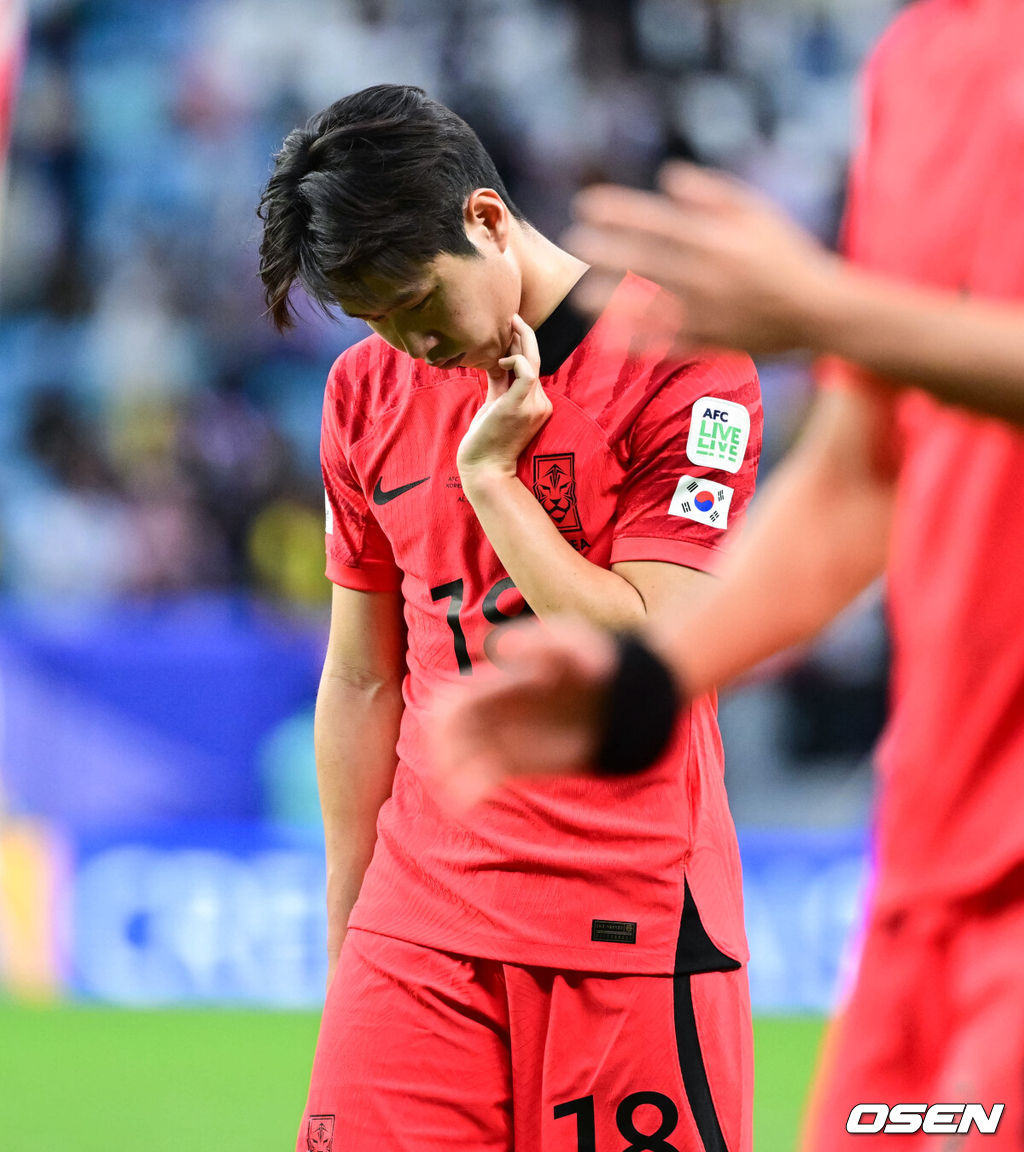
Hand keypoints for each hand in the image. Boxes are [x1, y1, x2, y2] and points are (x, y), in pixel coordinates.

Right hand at [428, 617, 616, 809]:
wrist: (619, 699)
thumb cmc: (592, 661)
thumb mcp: (571, 643)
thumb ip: (539, 641)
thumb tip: (498, 647)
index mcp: (494, 682)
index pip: (452, 701)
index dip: (443, 719)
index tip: (447, 736)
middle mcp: (491, 710)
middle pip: (447, 732)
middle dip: (442, 751)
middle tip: (449, 771)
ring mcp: (501, 737)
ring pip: (459, 757)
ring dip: (451, 775)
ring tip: (460, 798)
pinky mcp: (514, 762)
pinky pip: (482, 777)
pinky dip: (469, 790)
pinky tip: (468, 803)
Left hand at [456, 314, 552, 481]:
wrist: (485, 469)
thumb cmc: (486, 441)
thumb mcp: (495, 406)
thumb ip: (499, 384)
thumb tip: (496, 361)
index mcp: (535, 403)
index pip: (532, 368)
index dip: (522, 346)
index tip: (509, 330)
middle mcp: (539, 403)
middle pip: (536, 361)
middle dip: (525, 335)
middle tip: (513, 315)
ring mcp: (533, 405)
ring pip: (532, 362)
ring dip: (521, 339)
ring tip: (509, 322)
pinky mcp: (519, 406)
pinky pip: (526, 372)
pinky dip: (516, 359)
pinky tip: (501, 358)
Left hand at [565, 162, 841, 356]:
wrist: (823, 311)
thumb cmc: (788, 256)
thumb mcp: (758, 214)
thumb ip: (712, 194)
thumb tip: (668, 178)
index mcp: (721, 240)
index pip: (660, 221)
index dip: (621, 213)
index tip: (588, 206)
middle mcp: (712, 275)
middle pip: (650, 261)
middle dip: (609, 251)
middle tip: (574, 243)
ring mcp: (712, 312)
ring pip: (653, 305)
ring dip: (616, 301)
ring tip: (583, 297)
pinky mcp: (714, 342)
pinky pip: (670, 344)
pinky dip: (640, 343)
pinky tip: (610, 340)